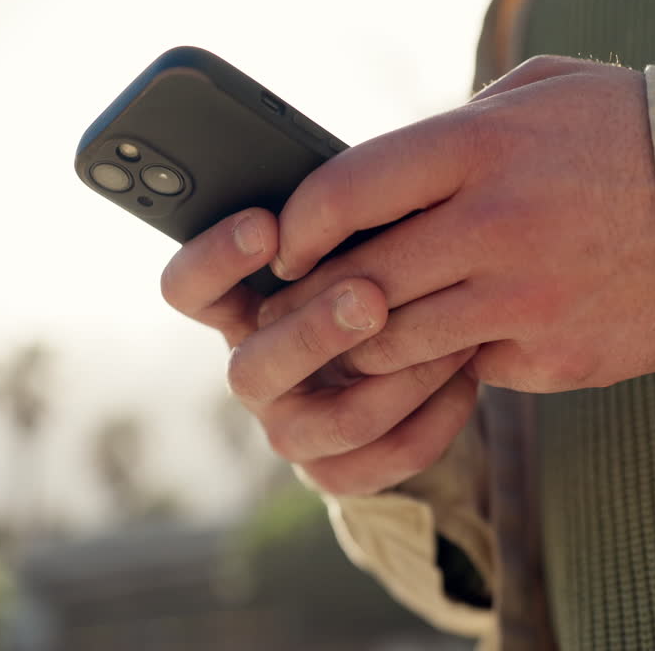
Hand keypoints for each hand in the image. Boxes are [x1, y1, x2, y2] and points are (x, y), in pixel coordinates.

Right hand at [160, 208, 478, 494]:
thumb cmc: (381, 266)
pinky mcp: (338, 471)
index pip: (188, 289)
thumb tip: (359, 182)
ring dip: (392, 381)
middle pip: (252, 368)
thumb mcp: (355, 233)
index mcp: (240, 306)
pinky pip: (381, 460)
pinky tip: (467, 375)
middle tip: (369, 294)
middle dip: (313, 332)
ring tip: (449, 339)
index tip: (267, 226)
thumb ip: (338, 217)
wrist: (425, 343)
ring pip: (325, 425)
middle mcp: (255, 370)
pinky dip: (432, 419)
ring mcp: (292, 426)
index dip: (215, 260)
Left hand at [261, 56, 654, 392]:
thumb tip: (382, 177)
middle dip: (313, 299)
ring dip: (363, 341)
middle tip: (298, 303)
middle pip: (360, 280)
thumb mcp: (543, 93)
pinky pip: (463, 369)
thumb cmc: (631, 137)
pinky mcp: (551, 356)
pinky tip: (442, 343)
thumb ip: (456, 126)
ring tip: (354, 331)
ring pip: (395, 341)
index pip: (349, 189)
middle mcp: (497, 226)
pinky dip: (441, 361)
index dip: (300, 223)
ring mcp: (525, 300)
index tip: (286, 242)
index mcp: (484, 146)